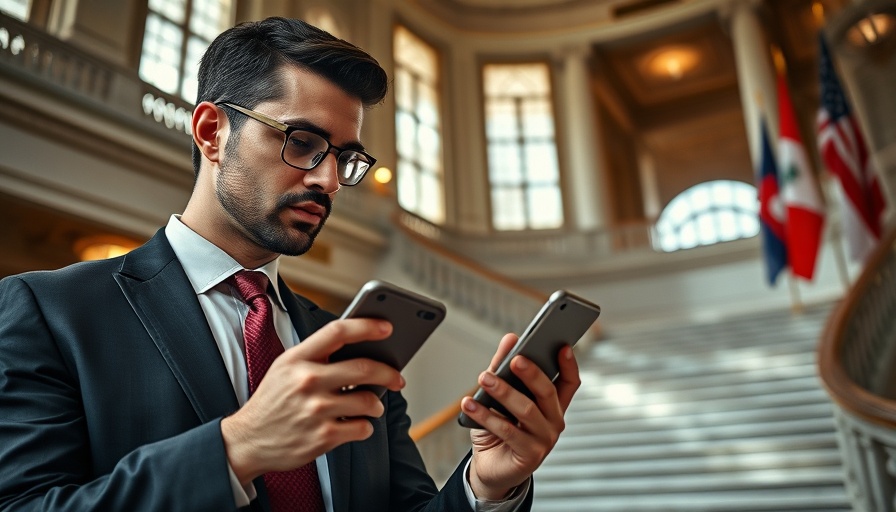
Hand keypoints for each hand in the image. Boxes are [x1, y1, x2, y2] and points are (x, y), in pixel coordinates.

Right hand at [221, 318, 404, 484]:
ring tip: (373, 405)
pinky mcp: (323, 436)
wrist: (248, 441)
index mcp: (296, 359)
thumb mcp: (285, 369)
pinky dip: (366, 426)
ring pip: (368, 401)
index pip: (337, 332)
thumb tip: (362, 347)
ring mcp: (315, 410)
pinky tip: (357, 424)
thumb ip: (317, 356)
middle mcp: (306, 381)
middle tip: (397, 377)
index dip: (366, 326)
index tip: (387, 327)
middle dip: (388, 373)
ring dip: (377, 404)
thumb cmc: (273, 401)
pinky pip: (363, 428)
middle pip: (363, 368)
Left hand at [461, 333, 580, 499]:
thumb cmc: (499, 430)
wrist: (491, 468)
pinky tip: (469, 404)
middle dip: (531, 373)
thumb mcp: (499, 395)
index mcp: (553, 405)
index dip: (569, 365)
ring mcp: (544, 440)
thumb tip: (511, 339)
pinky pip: (506, 430)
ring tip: (484, 378)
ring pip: (526, 410)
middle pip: (548, 393)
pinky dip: (485, 415)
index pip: (570, 382)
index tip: (561, 346)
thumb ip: (504, 367)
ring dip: (503, 392)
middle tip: (514, 359)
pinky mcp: (530, 455)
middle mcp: (554, 422)